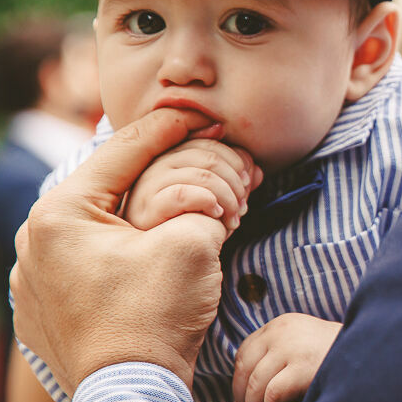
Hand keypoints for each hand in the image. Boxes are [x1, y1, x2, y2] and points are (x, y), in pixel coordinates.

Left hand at [9, 109, 251, 394]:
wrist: (130, 395)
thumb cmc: (155, 317)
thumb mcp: (194, 243)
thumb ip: (200, 202)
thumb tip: (208, 194)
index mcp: (60, 215)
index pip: (121, 152)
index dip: (168, 128)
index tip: (200, 115)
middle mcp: (35, 243)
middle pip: (102, 188)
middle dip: (148, 171)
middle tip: (189, 155)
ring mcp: (33, 283)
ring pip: (91, 227)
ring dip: (131, 214)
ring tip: (169, 209)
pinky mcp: (44, 314)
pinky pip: (83, 265)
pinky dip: (116, 251)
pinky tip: (144, 256)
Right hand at [121, 136, 259, 231]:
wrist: (159, 258)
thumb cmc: (189, 225)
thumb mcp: (219, 201)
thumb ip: (236, 182)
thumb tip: (256, 171)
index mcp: (173, 155)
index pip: (210, 144)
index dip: (236, 160)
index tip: (248, 182)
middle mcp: (156, 163)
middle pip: (209, 157)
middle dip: (235, 181)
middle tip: (243, 206)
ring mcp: (148, 184)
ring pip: (202, 175)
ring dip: (228, 197)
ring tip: (234, 219)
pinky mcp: (145, 206)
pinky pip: (183, 193)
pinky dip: (208, 202)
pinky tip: (216, 216)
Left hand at [232, 313, 341, 401]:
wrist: (374, 356)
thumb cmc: (340, 358)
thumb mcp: (305, 346)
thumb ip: (279, 356)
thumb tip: (248, 391)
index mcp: (283, 323)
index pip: (244, 353)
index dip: (239, 382)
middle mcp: (283, 331)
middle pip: (244, 371)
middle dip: (244, 401)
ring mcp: (292, 347)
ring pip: (255, 386)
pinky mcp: (303, 366)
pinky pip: (272, 396)